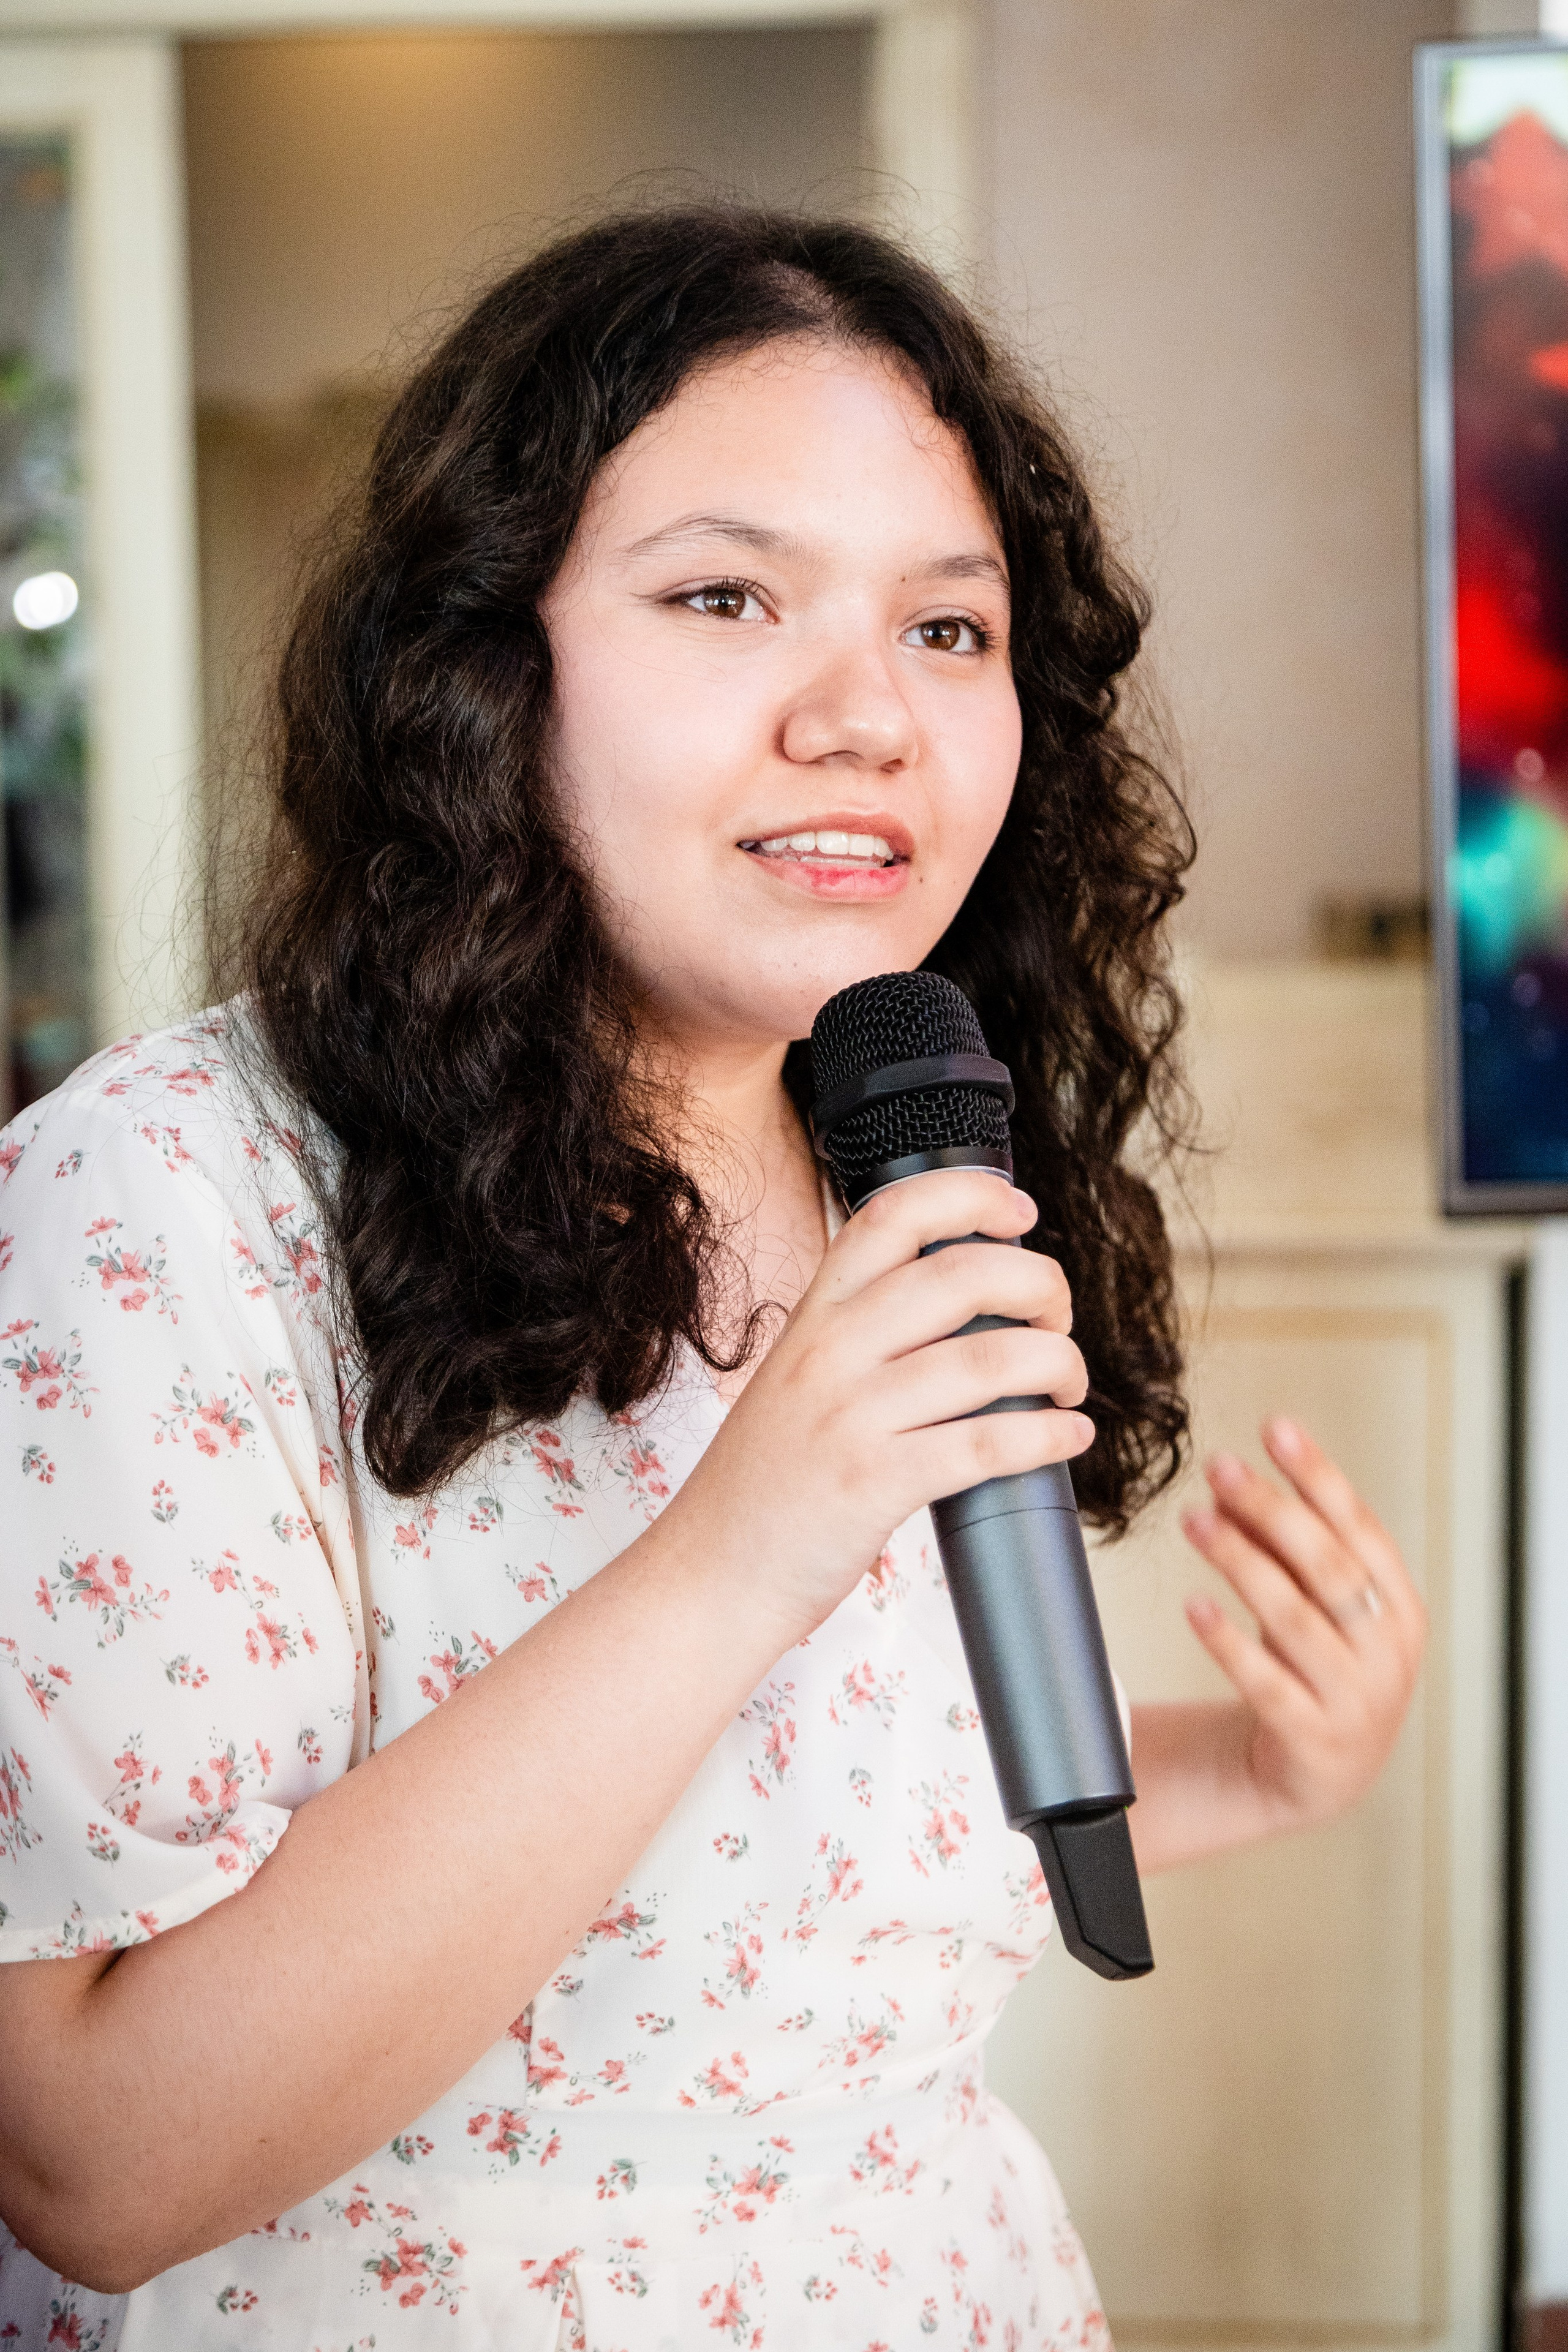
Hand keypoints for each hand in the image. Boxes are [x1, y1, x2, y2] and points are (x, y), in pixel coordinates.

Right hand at [675, 1167, 1092, 1641]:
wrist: (707, 1576)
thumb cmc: (763, 1486)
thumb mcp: (796, 1381)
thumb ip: (862, 1339)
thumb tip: (966, 1314)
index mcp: (813, 1317)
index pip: (890, 1216)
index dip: (968, 1197)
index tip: (1018, 1211)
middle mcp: (829, 1353)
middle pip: (960, 1275)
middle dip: (1037, 1285)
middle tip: (1057, 1316)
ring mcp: (849, 1417)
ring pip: (987, 1358)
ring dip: (1056, 1362)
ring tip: (1069, 1382)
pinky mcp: (872, 1484)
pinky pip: (984, 1444)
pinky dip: (1045, 1436)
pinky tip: (1067, 1436)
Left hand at [1179, 1418, 1425, 1834]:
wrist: (1317, 1773)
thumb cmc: (1315, 1667)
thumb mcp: (1315, 1605)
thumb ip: (1285, 1549)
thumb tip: (1232, 1481)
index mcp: (1399, 1606)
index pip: (1360, 1527)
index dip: (1318, 1475)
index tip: (1276, 1428)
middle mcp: (1386, 1652)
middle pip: (1328, 1567)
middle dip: (1273, 1510)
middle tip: (1220, 1468)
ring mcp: (1354, 1700)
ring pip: (1294, 1618)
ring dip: (1241, 1562)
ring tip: (1194, 1521)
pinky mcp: (1311, 1740)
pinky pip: (1266, 1684)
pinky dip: (1229, 1642)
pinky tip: (1195, 1606)